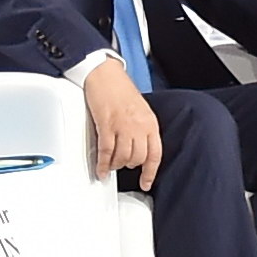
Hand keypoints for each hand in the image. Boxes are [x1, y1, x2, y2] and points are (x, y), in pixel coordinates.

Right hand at [83, 60, 164, 179]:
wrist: (105, 73)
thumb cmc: (120, 88)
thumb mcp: (140, 109)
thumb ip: (142, 128)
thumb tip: (138, 147)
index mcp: (150, 122)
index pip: (155, 154)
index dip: (150, 172)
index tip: (146, 182)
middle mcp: (139, 126)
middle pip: (138, 158)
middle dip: (128, 165)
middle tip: (121, 165)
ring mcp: (123, 126)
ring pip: (122, 157)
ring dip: (115, 165)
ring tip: (110, 165)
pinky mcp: (107, 125)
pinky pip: (106, 152)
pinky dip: (102, 164)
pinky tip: (101, 169)